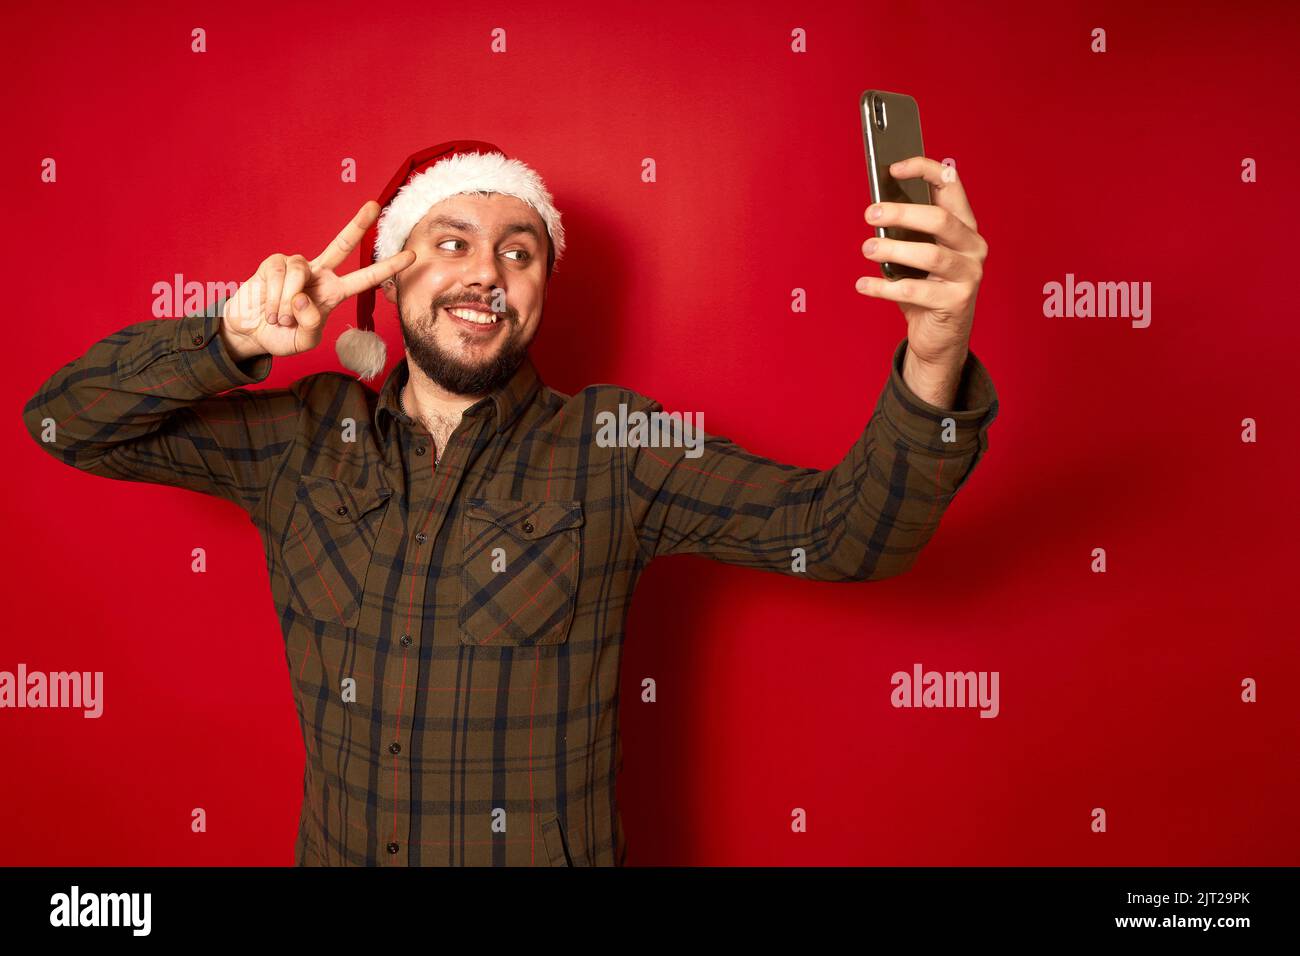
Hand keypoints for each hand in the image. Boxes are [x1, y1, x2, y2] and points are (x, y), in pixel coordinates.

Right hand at [220, 201, 415, 360]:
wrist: (251, 333)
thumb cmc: (282, 336)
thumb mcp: (304, 341)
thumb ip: (311, 326)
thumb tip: (304, 300)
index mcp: (333, 293)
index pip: (364, 279)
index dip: (386, 268)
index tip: (410, 256)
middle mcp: (319, 275)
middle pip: (341, 244)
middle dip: (357, 224)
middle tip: (374, 205)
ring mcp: (297, 267)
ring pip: (300, 271)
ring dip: (288, 301)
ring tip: (281, 318)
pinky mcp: (274, 264)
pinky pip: (280, 273)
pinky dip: (274, 297)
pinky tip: (270, 309)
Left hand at [856, 156, 987, 405]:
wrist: (940, 336)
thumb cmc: (925, 288)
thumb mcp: (917, 255)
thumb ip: (906, 232)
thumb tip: (875, 211)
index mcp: (964, 226)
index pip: (950, 185)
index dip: (924, 170)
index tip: (893, 167)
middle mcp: (973, 247)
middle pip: (939, 218)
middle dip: (901, 212)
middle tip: (869, 213)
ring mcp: (969, 275)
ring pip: (930, 254)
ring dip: (892, 249)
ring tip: (867, 248)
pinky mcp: (956, 302)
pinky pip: (914, 290)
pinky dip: (883, 287)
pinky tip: (862, 284)